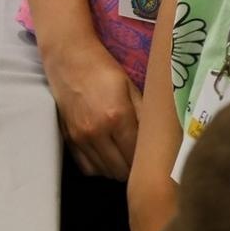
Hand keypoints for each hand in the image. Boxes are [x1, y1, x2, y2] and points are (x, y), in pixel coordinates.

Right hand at [45, 39, 142, 180]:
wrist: (67, 59)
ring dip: (118, 169)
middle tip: (142, 158)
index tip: (156, 157)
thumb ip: (146, 115)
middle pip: (123, 170)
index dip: (150, 160)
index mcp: (117, 117)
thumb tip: (162, 141)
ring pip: (106, 172)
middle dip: (135, 167)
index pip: (139, 156)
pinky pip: (87, 168)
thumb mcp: (131, 87)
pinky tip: (107, 156)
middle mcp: (96, 132)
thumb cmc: (103, 70)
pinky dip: (100, 167)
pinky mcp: (68, 139)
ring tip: (125, 157)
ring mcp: (80, 137)